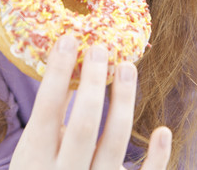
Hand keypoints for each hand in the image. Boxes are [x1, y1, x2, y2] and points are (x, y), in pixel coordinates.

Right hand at [9, 35, 171, 169]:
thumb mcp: (34, 150)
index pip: (46, 108)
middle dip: (93, 82)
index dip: (57, 72)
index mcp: (34, 158)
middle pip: (83, 124)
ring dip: (123, 102)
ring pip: (114, 143)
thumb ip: (51, 115)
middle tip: (100, 49)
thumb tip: (68, 70)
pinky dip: (156, 158)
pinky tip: (163, 130)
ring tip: (127, 66)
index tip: (69, 39)